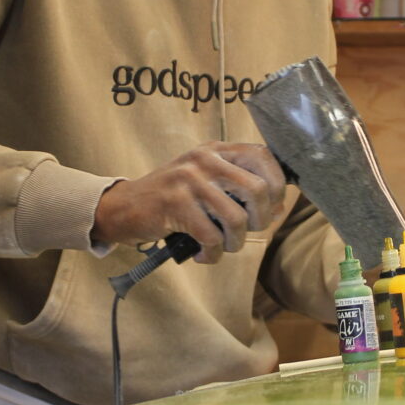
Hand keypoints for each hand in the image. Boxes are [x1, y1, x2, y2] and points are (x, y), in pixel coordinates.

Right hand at [93, 143, 285, 264]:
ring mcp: (189, 180)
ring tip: (221, 246)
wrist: (124, 207)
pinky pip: (211, 237)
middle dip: (259, 220)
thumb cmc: (171, 197)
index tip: (270, 207)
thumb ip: (239, 188)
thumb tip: (279, 206)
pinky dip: (211, 254)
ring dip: (233, 243)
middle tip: (244, 231)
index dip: (277, 185)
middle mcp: (205, 159)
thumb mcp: (205, 181)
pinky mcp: (176, 204)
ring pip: (236, 219)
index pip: (263, 156)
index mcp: (216, 150)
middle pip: (257, 190)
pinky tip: (201, 254)